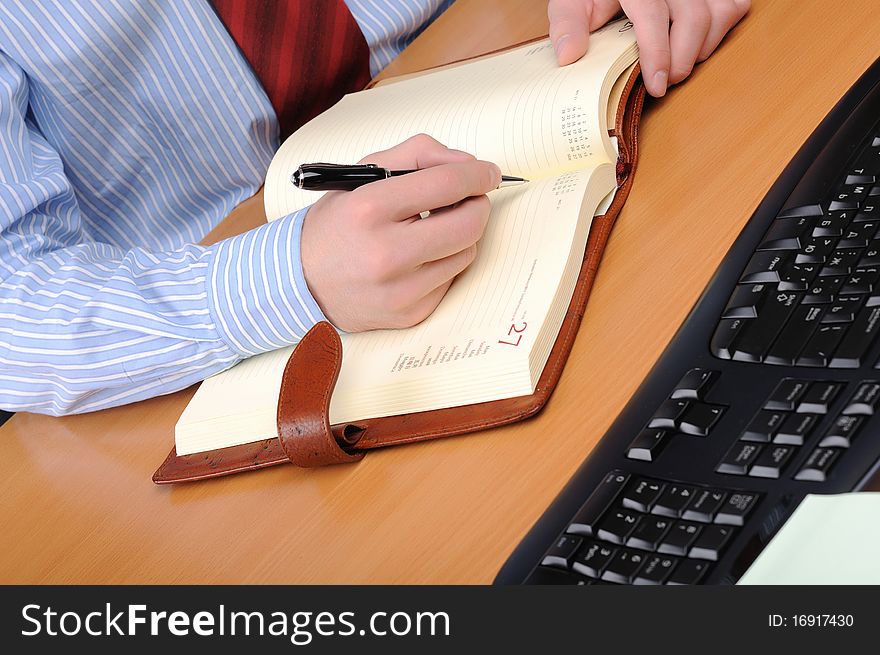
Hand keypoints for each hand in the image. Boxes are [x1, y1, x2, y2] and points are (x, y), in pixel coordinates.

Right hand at [300, 134, 500, 331]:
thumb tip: (468, 164)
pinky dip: (443, 264)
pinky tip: (418, 259)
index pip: (447, 184)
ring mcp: (399, 290)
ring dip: (459, 237)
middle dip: (477, 205)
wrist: (303, 281)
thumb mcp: (364, 174)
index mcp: (369, 209)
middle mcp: (385, 253)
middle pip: (469, 224)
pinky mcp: (409, 314)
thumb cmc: (340, 223)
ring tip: (431, 231)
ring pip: (466, 253)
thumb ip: (418, 155)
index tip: (488, 173)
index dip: (477, 174)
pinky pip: (451, 280)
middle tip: (469, 200)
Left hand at [548, 0, 750, 95]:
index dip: (657, 53)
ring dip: (699, 49)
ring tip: (676, 66)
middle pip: (693, 18)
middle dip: (681, 59)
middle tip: (663, 83)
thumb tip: (569, 55)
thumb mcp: (574, 1)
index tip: (656, 86)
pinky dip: (719, 33)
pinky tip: (695, 46)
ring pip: (717, 14)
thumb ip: (568, 23)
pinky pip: (733, 8)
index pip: (653, 15)